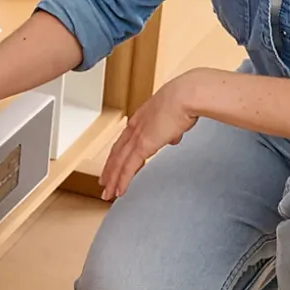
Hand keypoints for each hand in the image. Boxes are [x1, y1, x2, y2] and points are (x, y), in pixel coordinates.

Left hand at [100, 73, 198, 199]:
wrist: (185, 96)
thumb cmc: (185, 100)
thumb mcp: (175, 118)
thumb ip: (171, 130)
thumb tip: (172, 137)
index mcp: (141, 119)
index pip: (124, 141)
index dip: (117, 154)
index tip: (113, 164)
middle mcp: (134, 127)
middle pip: (116, 153)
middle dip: (109, 170)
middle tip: (104, 183)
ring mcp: (137, 136)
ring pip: (118, 163)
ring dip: (112, 180)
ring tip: (108, 194)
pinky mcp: (142, 145)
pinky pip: (128, 167)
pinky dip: (122, 180)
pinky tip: (119, 191)